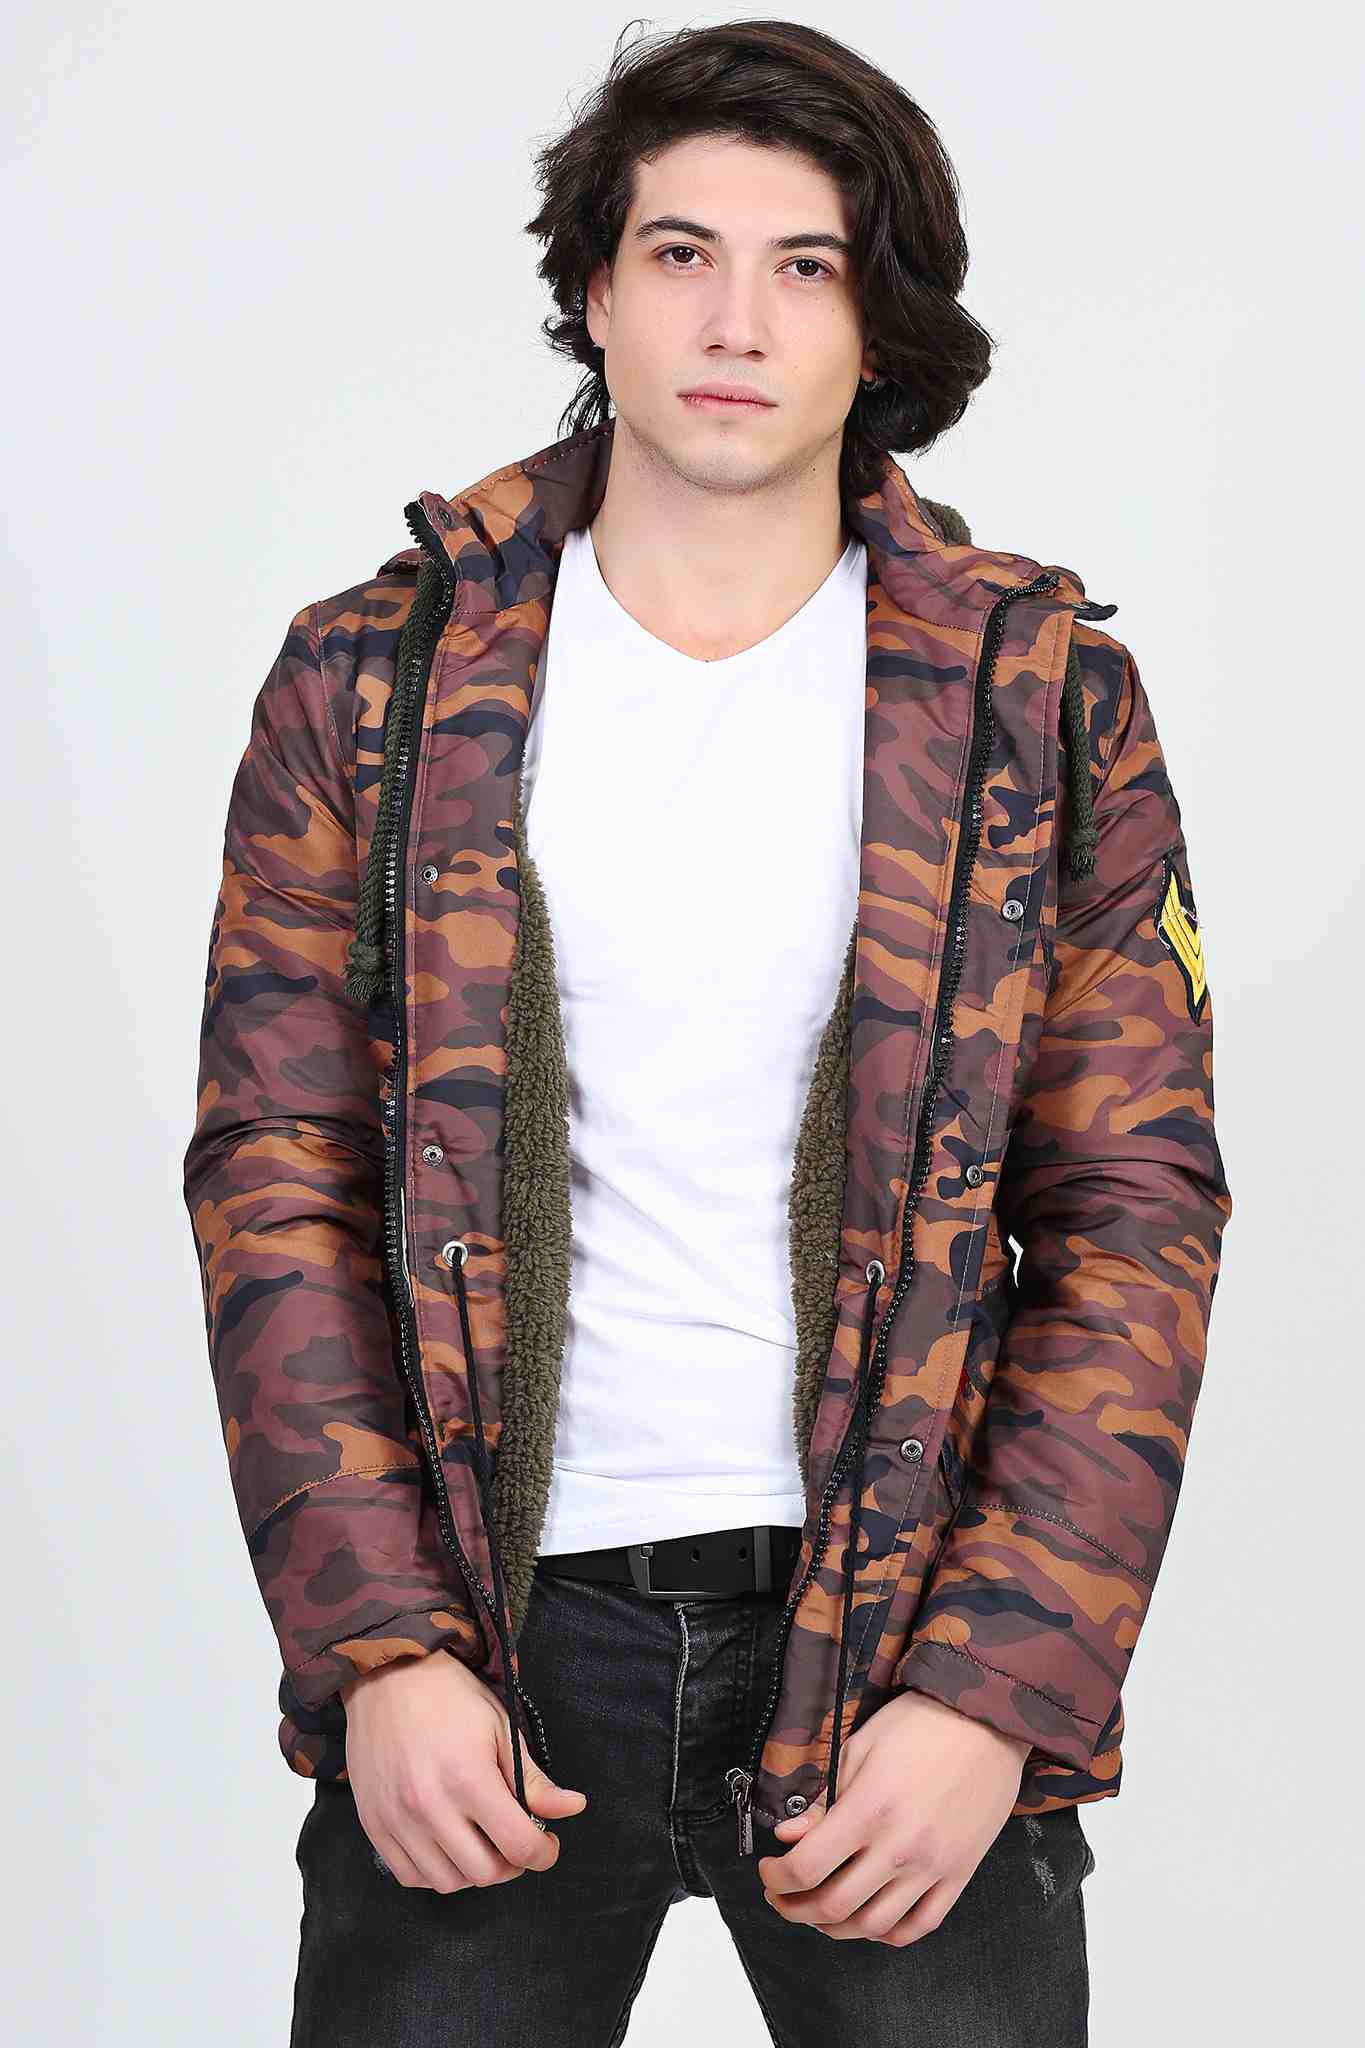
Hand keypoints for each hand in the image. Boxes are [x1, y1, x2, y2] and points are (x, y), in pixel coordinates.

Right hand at [340, 1650, 587, 1891]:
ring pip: (447, 1882)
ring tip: (481, 1842)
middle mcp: (429, 1807)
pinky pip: (409, 1875)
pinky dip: (434, 1872)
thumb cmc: (450, 1697)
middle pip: (484, 1873)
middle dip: (511, 1864)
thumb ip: (534, 1779)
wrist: (387, 1675)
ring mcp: (397, 1820)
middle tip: (515, 1841)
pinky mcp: (373, 1824)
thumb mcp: (501, 1727)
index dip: (544, 1853)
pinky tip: (447, 1845)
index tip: (548, 1844)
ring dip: (473, 1871)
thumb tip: (573, 1808)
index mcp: (469, 1779)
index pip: (519, 1846)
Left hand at [756, 1690, 1030, 1945]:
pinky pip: (920, 1926)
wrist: (986, 1721)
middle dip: (795, 1909)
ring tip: (818, 1912)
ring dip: (834, 1928)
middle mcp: (901, 1846)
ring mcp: (933, 1866)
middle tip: (782, 1897)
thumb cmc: (920, 1724)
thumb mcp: (859, 1748)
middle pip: (834, 1906)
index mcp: (869, 1809)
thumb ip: (823, 1800)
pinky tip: (868, 1921)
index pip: (807, 1867)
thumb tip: (787, 1836)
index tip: (769, 1871)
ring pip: (873, 1926)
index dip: (777, 1878)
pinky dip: (887, 1934)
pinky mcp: (959, 1874)